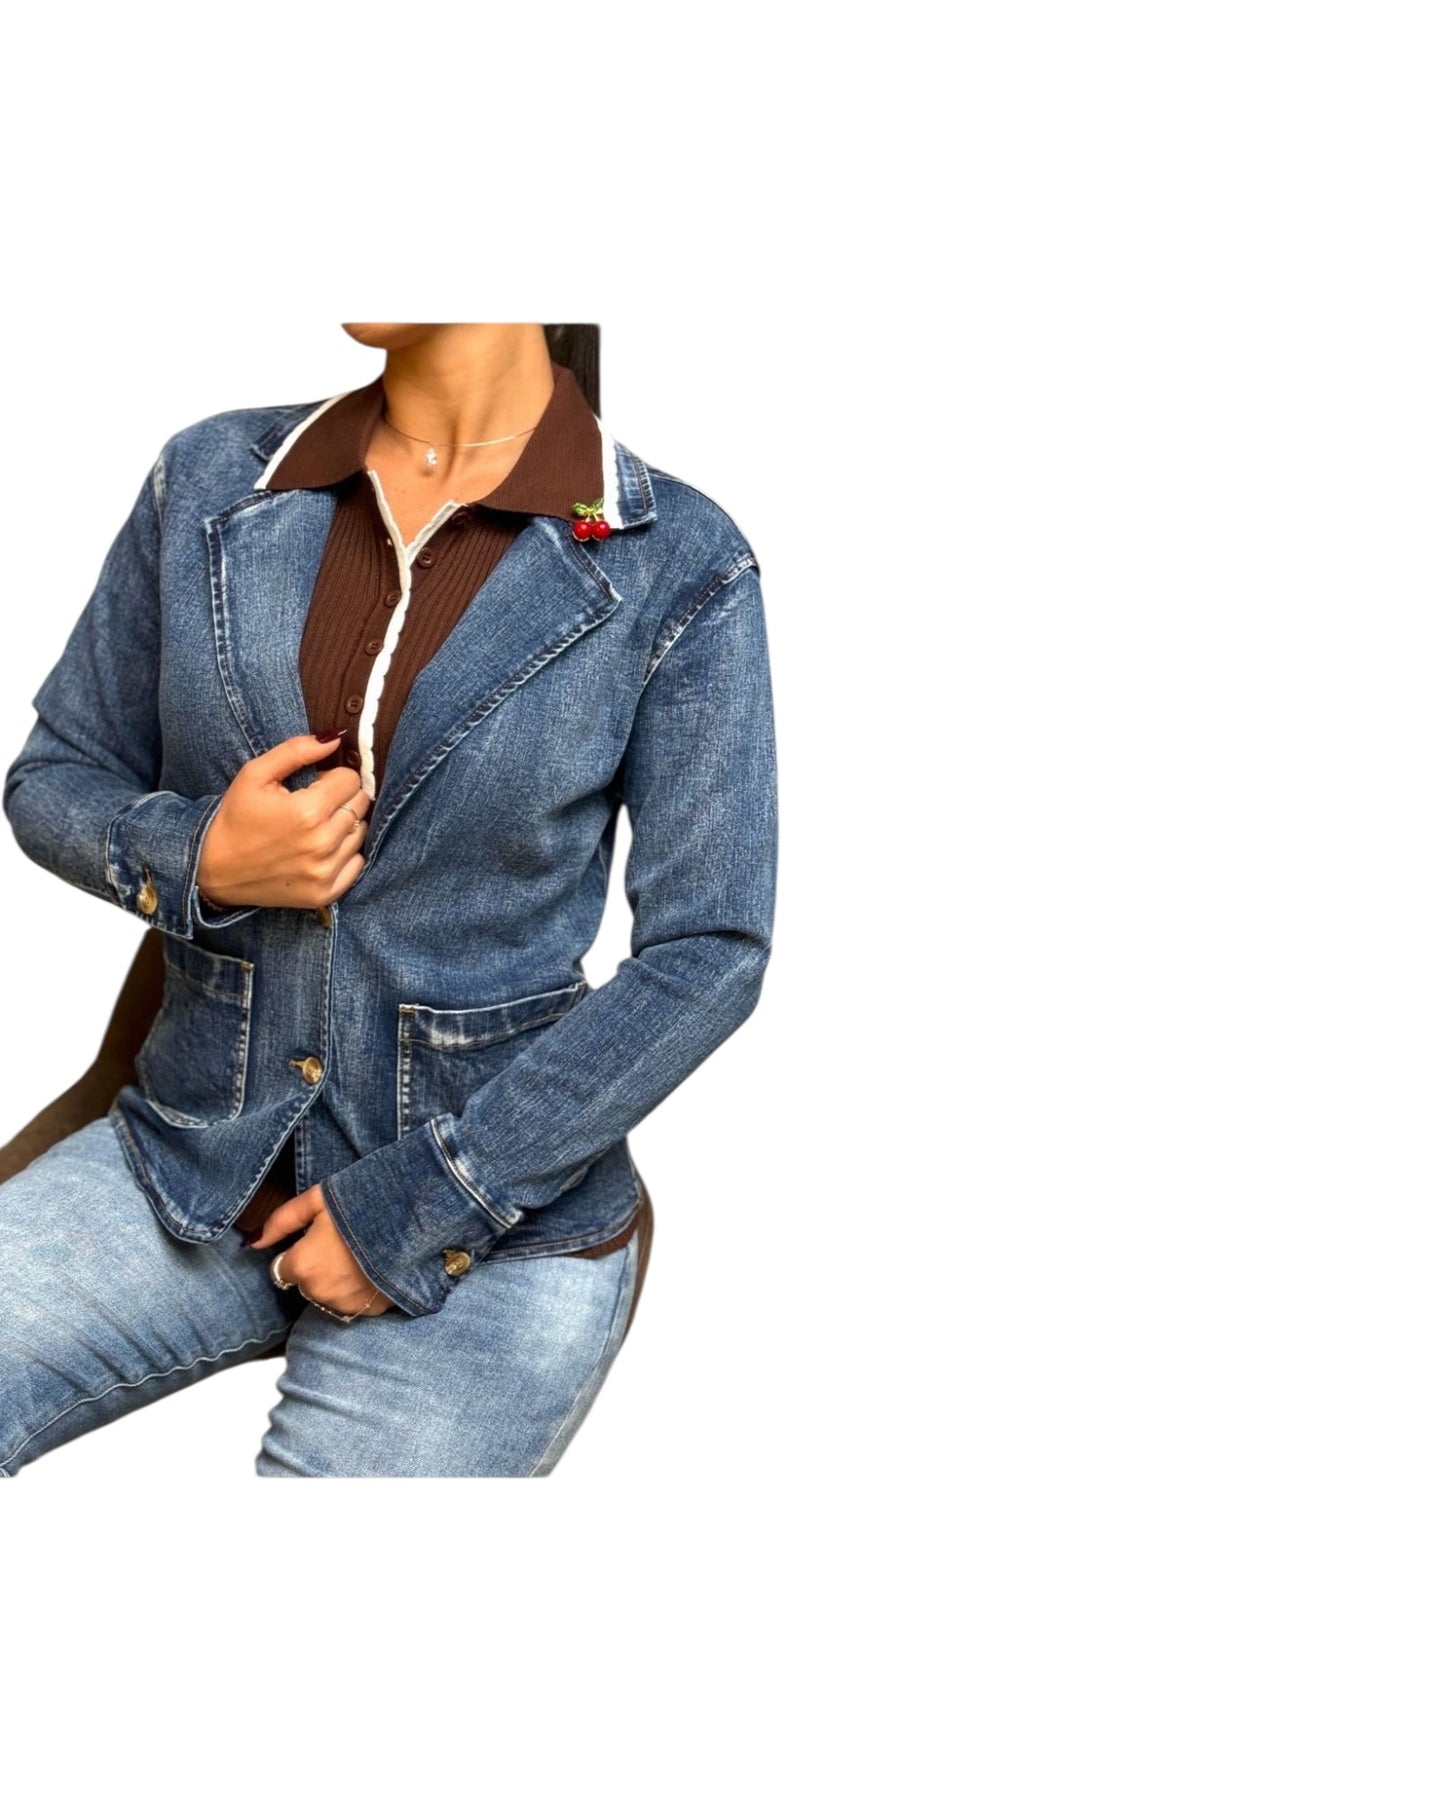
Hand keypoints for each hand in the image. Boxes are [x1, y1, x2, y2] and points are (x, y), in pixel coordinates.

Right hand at [196, 731, 373, 910]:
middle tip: (315, 804)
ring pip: (361, 832)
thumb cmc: (235, 818)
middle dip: (341, 797)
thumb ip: (296, 751)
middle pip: (360, 804)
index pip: (351, 780)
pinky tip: (320, 850)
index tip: (315, 784)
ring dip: (345, 825)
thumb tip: (336, 738)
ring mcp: (325, 871)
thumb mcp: (255, 774)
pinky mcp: (326, 893)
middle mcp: (321, 843)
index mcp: (306, 811)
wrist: (214, 870)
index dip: (333, 777)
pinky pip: (358, 864)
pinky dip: (345, 854)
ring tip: (314, 827)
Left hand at [249, 1184, 393, 1317]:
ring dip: (337, 1281)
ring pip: (329, 1295)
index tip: (320, 1237)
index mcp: (302, 1265)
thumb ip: (281, 1221)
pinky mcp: (370, 1311)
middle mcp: (319, 1292)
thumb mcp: (318, 1199)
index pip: (284, 1268)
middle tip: (343, 1242)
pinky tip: (373, 1269)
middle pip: (307, 1283)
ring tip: (361, 1255)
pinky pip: (353, 1304)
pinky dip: (359, 1291)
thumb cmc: (364, 1203)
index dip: (301, 1251)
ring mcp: (345, 1305)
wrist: (416, 1219)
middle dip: (318, 1267)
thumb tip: (254, 1241)